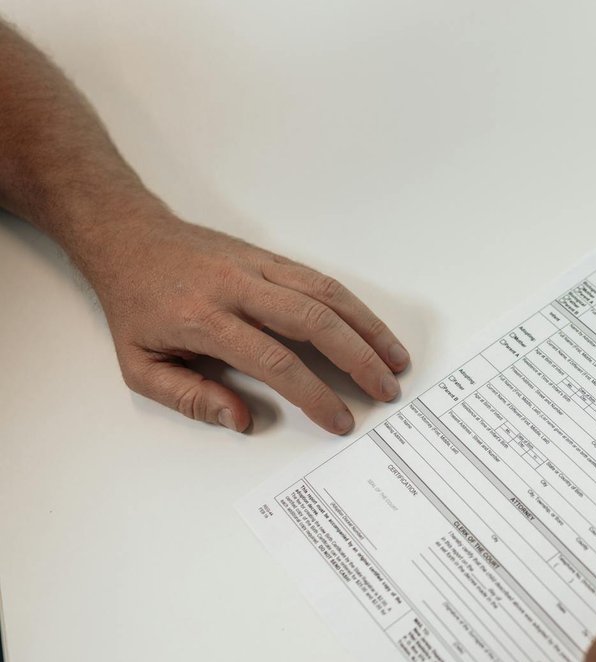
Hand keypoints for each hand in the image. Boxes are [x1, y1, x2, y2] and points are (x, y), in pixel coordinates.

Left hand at [76, 208, 409, 433]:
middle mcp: (238, 288)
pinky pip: (322, 281)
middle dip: (357, 359)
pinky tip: (374, 332)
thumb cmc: (137, 306)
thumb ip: (189, 398)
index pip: (272, 360)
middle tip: (385, 390)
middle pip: (313, 322)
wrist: (130, 238)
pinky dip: (355, 308)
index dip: (313, 393)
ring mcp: (259, 268)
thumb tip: (241, 419)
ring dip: (368, 330)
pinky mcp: (272, 258)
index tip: (339, 419)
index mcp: (204, 318)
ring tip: (396, 362)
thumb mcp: (139, 365)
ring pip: (326, 295)